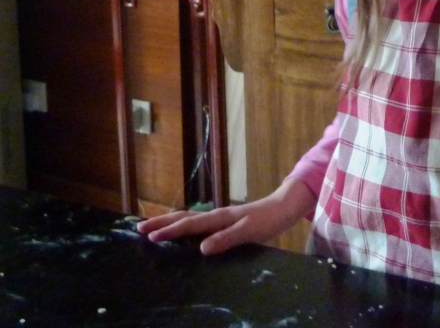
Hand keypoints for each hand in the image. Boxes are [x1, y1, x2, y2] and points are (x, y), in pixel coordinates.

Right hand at [136, 177, 315, 254]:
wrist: (283, 207)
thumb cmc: (268, 219)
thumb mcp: (249, 231)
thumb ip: (227, 239)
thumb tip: (201, 248)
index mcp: (219, 218)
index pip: (188, 224)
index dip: (169, 231)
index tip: (148, 236)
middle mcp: (216, 216)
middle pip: (183, 218)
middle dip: (161, 222)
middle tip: (138, 227)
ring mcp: (220, 218)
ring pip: (189, 219)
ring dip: (170, 223)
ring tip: (151, 228)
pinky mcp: (225, 223)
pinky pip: (198, 224)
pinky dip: (184, 226)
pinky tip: (181, 233)